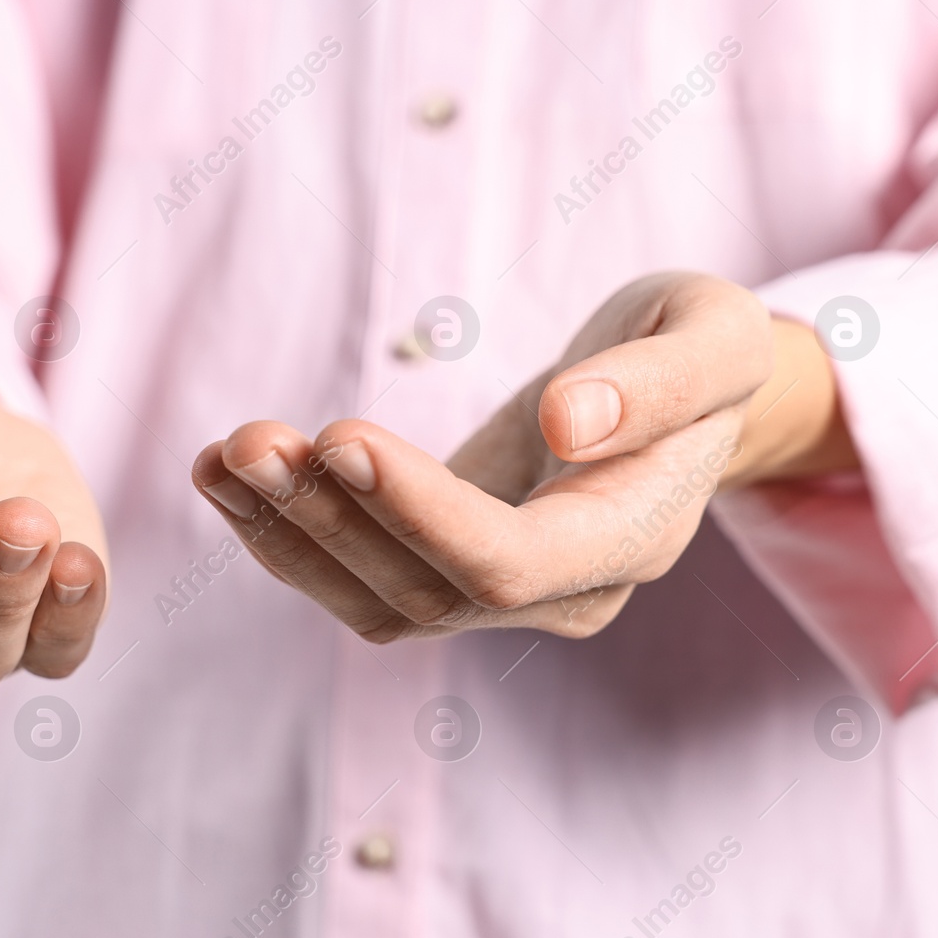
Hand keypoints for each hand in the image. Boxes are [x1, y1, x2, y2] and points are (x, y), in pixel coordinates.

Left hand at [191, 272, 856, 640]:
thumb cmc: (696, 356)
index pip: (507, 563)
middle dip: (327, 517)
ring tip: (223, 458)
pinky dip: (285, 534)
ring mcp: (497, 596)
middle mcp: (560, 595)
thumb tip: (566, 423)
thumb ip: (661, 382)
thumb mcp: (714, 339)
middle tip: (248, 441)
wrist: (674, 398)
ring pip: (374, 598)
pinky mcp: (442, 572)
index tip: (341, 434)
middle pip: (424, 588)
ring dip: (288, 534)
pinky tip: (226, 475)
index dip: (418, 512)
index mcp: (628, 542)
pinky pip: (354, 578)